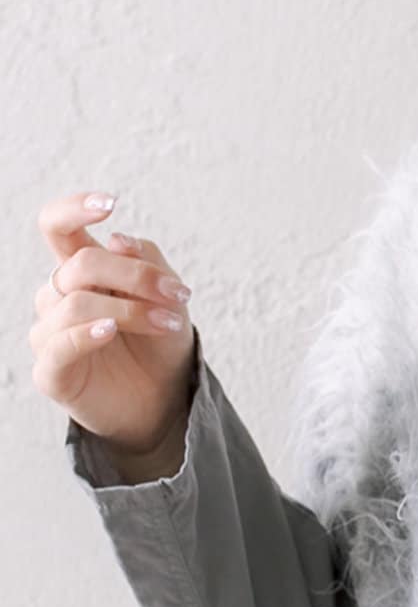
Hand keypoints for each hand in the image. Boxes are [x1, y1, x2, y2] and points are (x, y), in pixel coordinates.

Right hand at [31, 187, 195, 466]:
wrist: (166, 403)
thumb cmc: (160, 346)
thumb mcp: (168, 299)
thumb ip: (148, 263)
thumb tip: (116, 239)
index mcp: (79, 272)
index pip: (56, 227)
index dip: (74, 209)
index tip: (109, 204)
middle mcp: (57, 297)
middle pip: (81, 264)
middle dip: (134, 276)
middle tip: (177, 294)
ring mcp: (50, 334)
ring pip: (77, 303)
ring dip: (130, 310)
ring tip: (170, 324)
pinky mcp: (52, 372)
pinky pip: (59, 345)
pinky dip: (86, 334)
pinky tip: (111, 331)